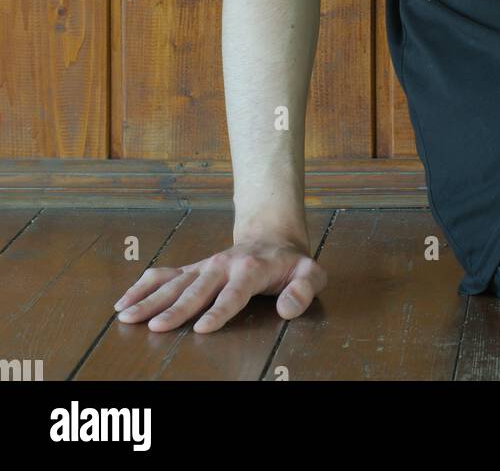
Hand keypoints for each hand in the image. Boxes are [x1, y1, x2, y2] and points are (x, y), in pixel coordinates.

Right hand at [113, 239, 326, 332]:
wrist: (272, 238)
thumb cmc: (291, 264)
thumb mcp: (310, 273)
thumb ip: (304, 290)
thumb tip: (288, 308)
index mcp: (252, 269)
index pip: (235, 292)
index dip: (220, 309)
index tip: (203, 327)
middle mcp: (223, 266)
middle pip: (197, 289)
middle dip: (177, 308)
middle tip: (156, 326)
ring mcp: (204, 267)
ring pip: (174, 283)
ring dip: (150, 299)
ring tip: (127, 316)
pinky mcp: (192, 269)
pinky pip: (164, 276)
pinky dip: (142, 287)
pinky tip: (124, 302)